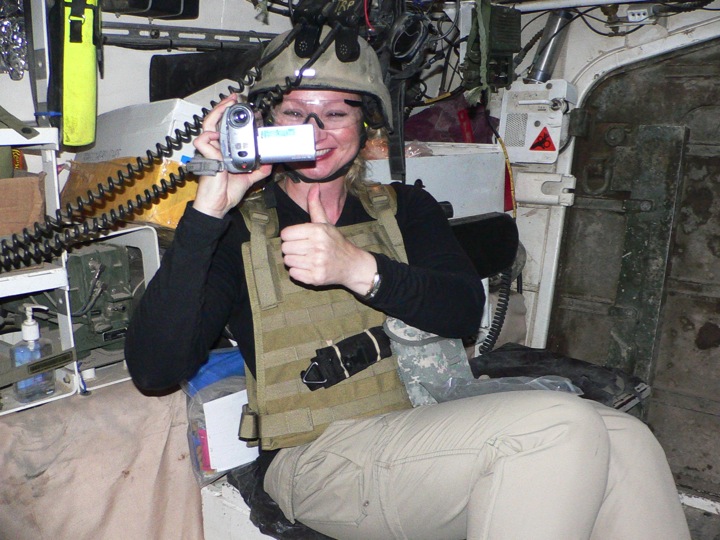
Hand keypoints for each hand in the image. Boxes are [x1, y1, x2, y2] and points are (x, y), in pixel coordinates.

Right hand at [191, 95, 271, 218]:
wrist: (218, 206)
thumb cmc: (227, 192)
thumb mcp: (248, 179)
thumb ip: (258, 170)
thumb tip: (269, 164)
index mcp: (223, 151)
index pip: (224, 128)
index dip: (229, 116)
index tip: (240, 108)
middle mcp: (215, 149)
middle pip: (214, 122)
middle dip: (222, 107)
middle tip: (233, 98)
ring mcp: (210, 153)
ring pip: (207, 126)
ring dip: (216, 114)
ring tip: (226, 105)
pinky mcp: (207, 159)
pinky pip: (202, 141)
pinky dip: (209, 136)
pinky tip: (217, 135)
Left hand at [280, 184, 377, 293]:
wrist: (352, 265)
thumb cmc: (336, 243)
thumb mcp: (326, 223)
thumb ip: (316, 206)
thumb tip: (313, 187)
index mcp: (317, 231)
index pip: (285, 234)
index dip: (290, 236)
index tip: (300, 238)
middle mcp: (317, 247)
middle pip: (285, 248)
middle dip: (292, 249)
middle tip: (303, 249)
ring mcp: (316, 264)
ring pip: (288, 261)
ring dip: (295, 260)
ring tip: (306, 258)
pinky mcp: (315, 278)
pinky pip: (293, 274)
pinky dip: (298, 272)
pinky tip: (309, 268)